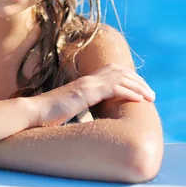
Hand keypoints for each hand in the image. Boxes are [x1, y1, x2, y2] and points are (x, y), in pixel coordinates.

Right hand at [30, 63, 155, 126]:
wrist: (34, 113)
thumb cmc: (48, 115)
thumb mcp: (70, 108)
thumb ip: (82, 106)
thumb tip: (90, 115)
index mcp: (85, 82)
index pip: (113, 71)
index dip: (129, 76)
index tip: (141, 87)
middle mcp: (88, 80)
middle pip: (121, 72)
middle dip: (139, 81)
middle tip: (151, 94)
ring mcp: (87, 85)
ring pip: (121, 78)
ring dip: (139, 87)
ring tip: (150, 97)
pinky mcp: (85, 93)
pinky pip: (113, 89)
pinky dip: (128, 93)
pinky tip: (138, 100)